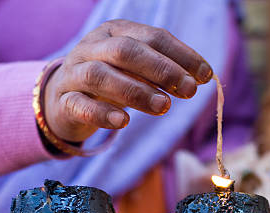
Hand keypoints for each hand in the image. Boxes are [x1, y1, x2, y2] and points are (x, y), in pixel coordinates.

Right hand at [44, 19, 212, 142]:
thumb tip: (201, 78)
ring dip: (136, 91)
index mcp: (115, 32)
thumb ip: (164, 71)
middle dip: (161, 70)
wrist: (63, 99)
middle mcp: (92, 47)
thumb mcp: (137, 70)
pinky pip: (79, 105)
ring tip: (164, 106)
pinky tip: (124, 122)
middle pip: (125, 51)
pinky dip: (102, 113)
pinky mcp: (63, 101)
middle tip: (189, 90)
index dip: (182, 55)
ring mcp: (74, 73)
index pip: (152, 37)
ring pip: (100, 76)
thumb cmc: (112, 81)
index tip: (206, 75)